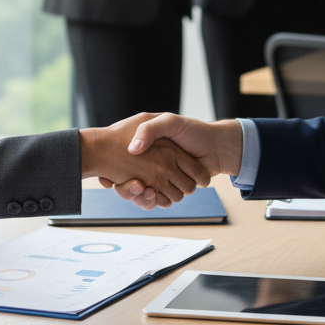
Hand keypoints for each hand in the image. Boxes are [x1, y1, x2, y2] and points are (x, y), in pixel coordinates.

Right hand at [80, 112, 210, 207]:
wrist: (216, 146)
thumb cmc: (193, 131)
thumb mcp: (169, 122)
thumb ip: (150, 130)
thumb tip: (133, 149)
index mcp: (148, 151)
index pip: (120, 168)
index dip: (113, 175)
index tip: (108, 180)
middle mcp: (151, 166)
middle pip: (129, 186)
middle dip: (127, 190)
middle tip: (130, 184)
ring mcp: (161, 179)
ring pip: (142, 196)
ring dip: (141, 197)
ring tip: (142, 189)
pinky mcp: (171, 190)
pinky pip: (157, 202)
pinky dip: (154, 201)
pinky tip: (152, 194)